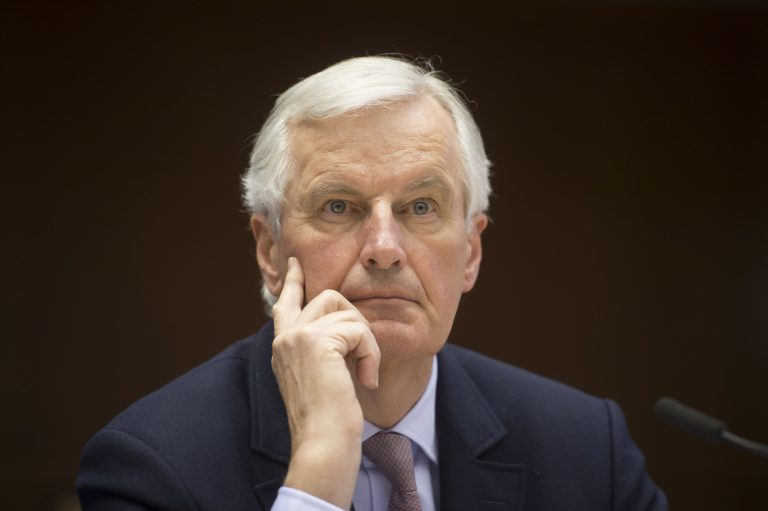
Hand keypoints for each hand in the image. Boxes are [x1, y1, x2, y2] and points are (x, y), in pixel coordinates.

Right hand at [272, 257, 379, 508]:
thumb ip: (324, 350)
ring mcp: (297, 336)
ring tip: (364, 374)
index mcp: (283, 347)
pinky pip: (359, 330)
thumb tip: (344, 326)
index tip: (295, 263)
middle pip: (327, 297)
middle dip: (355, 321)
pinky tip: (365, 379)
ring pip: (347, 312)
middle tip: (362, 358)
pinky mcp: (316, 340)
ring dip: (365, 342)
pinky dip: (370, 354)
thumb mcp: (323, 378)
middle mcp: (285, 337)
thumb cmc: (329, 422)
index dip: (294, 281)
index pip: (286, 302)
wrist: (323, 444)